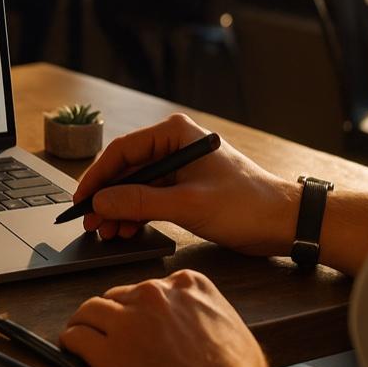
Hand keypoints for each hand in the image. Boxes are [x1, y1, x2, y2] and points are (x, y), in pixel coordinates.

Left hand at [60, 270, 282, 366]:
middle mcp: (154, 296)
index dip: (138, 307)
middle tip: (109, 333)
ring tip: (83, 335)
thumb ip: (200, 308)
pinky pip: (77, 337)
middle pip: (117, 296)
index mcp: (185, 285)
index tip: (136, 319)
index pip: (148, 287)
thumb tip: (189, 315)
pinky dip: (72, 341)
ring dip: (85, 323)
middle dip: (112, 315)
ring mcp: (129, 321)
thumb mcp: (228, 324)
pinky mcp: (109, 351)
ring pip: (91, 310)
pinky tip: (74, 348)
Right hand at [74, 113, 299, 255]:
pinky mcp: (184, 188)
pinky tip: (126, 231)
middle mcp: (174, 145)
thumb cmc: (247, 205)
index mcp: (176, 134)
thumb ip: (140, 202)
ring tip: (107, 233)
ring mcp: (178, 167)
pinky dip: (135, 215)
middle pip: (125, 170)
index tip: (82, 200)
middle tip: (91, 223)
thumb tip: (101, 203)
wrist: (285, 223)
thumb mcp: (188, 204)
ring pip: (134, 187)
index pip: (122, 151)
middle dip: (107, 198)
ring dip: (119, 210)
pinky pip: (148, 198)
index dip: (97, 177)